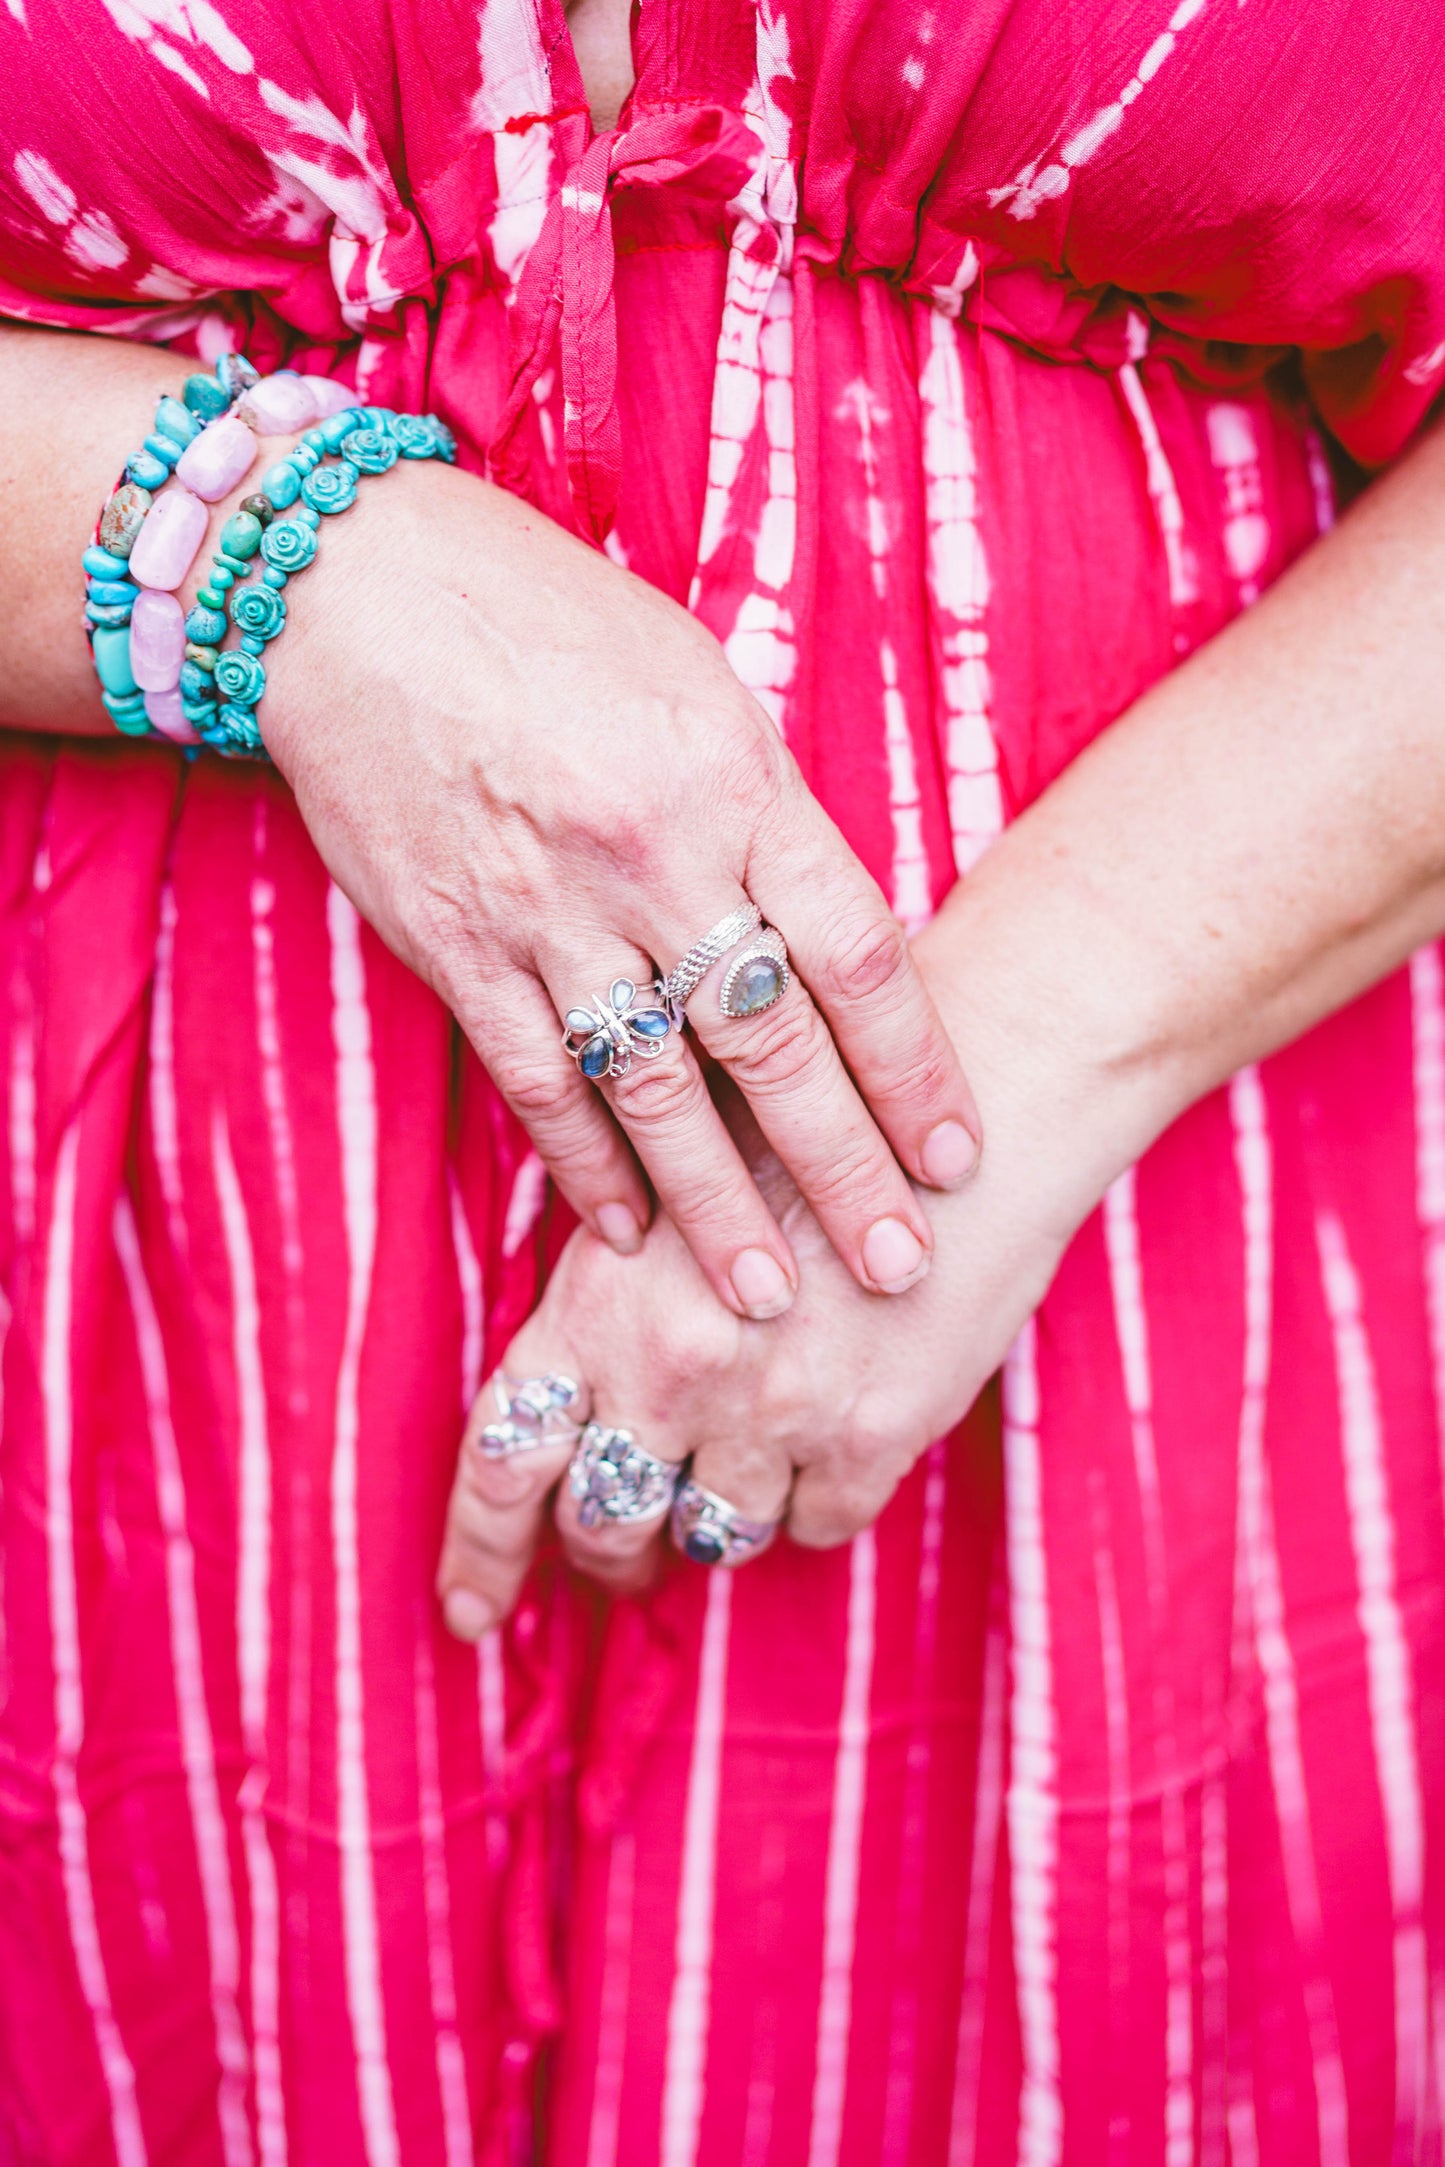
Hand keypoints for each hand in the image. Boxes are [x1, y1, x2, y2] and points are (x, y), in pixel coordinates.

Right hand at [249, 456, 979, 1317]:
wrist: (358, 595)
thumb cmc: (550, 626)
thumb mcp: (700, 689)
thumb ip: (769, 817)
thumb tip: (831, 941)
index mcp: (739, 782)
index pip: (859, 957)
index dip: (916, 1071)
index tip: (957, 1156)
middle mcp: (656, 856)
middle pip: (775, 1048)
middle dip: (844, 1173)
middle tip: (897, 1268)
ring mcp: (550, 911)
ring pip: (655, 1093)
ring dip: (716, 1208)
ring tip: (766, 1300)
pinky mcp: (457, 948)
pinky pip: (538, 1083)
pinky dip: (584, 1166)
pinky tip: (625, 1234)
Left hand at [433, 887, 1115, 1632]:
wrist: (979, 1101)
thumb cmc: (819, 1116)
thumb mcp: (676, 1176)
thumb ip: (612, 1285)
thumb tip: (572, 1392)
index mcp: (602, 1299)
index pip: (504, 1456)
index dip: (479, 1550)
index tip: (468, 1610)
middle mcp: (672, 1366)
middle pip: (601, 1520)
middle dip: (606, 1546)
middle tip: (621, 1550)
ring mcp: (773, 1410)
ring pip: (710, 1535)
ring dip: (713, 1517)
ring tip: (733, 1478)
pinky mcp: (871, 1436)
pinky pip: (814, 1528)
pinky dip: (811, 1499)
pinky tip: (827, 1437)